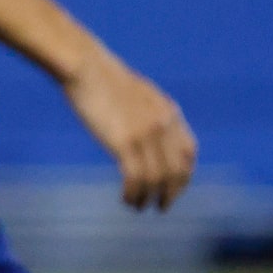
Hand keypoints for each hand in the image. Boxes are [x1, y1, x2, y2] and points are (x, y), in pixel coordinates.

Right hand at [65, 52, 196, 209]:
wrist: (84, 65)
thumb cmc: (101, 77)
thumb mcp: (135, 92)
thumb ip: (148, 111)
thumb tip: (146, 129)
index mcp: (168, 112)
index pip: (189, 152)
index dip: (183, 175)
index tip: (171, 186)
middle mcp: (163, 125)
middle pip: (177, 171)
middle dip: (171, 193)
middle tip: (160, 207)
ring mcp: (146, 134)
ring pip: (158, 179)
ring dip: (149, 198)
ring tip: (138, 207)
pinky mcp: (125, 142)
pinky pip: (136, 178)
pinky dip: (133, 194)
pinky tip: (126, 199)